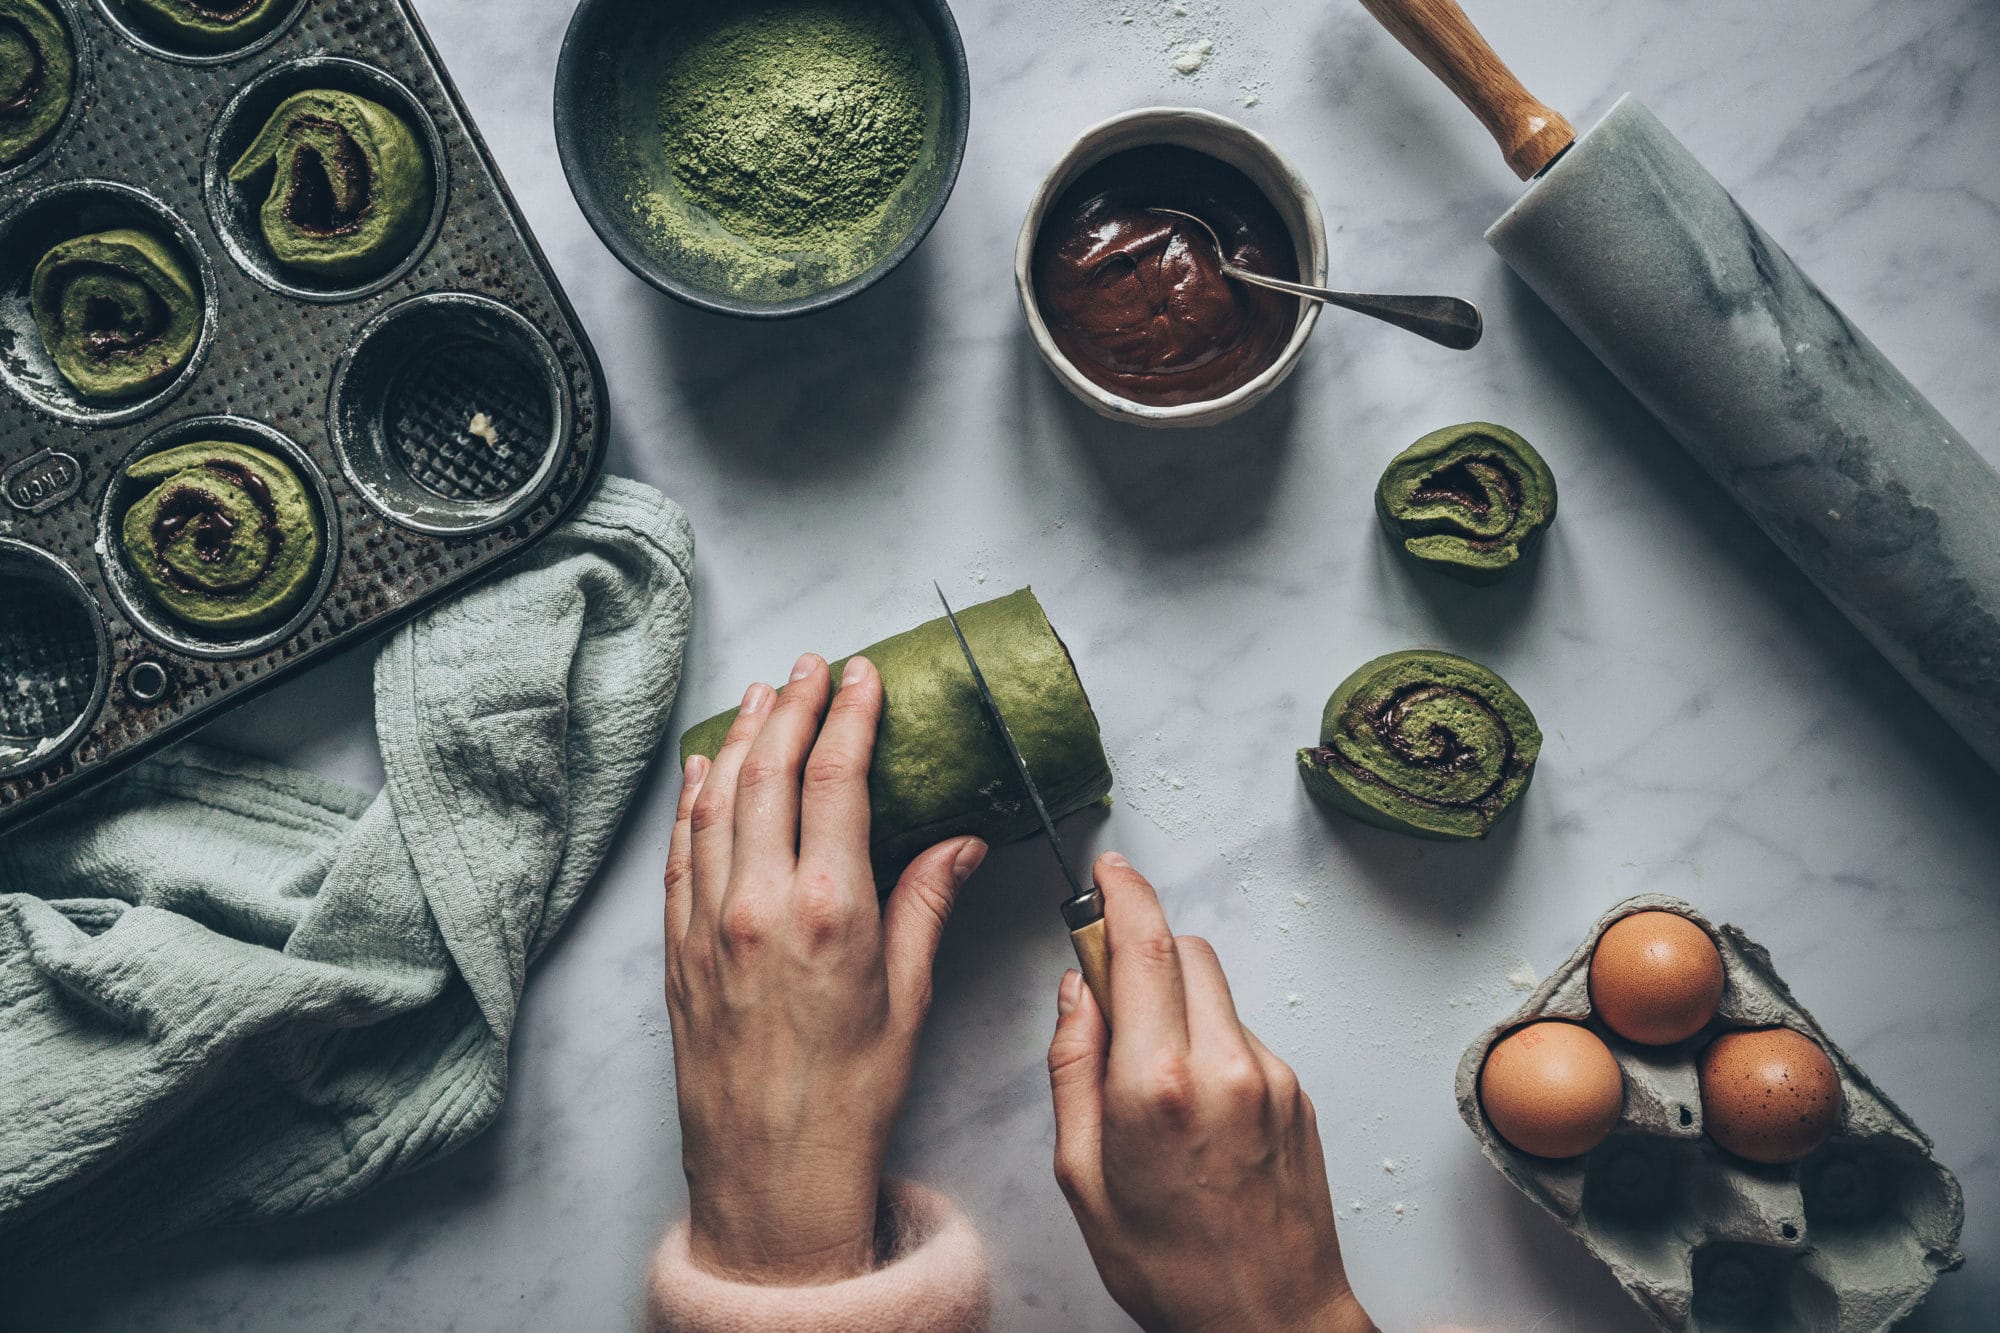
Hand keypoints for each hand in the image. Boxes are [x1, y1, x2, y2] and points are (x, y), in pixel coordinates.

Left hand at [664, 654, 986, 1283]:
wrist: (771, 1173)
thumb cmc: (850, 1096)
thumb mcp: (910, 997)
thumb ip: (927, 903)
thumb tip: (959, 841)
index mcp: (831, 910)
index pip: (837, 778)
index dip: (849, 715)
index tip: (861, 675)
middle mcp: (761, 903)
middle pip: (769, 772)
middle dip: (791, 705)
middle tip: (810, 665)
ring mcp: (709, 923)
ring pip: (717, 801)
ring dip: (739, 739)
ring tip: (761, 696)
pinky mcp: (678, 949)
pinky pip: (680, 853)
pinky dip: (691, 801)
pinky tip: (704, 772)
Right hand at [1047, 853, 1375, 1332]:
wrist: (1269, 1320)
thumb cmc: (1170, 1268)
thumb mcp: (1081, 1177)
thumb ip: (1071, 1070)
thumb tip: (1076, 994)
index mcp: (1157, 1087)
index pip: (1145, 946)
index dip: (1123, 893)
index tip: (1107, 871)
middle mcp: (1223, 1068)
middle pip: (1185, 952)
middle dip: (1143, 951)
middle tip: (1110, 996)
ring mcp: (1270, 1076)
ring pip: (1215, 991)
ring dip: (1177, 1001)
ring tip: (1153, 1078)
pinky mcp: (1297, 1090)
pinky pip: (1240, 1034)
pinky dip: (1209, 1043)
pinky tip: (1195, 1111)